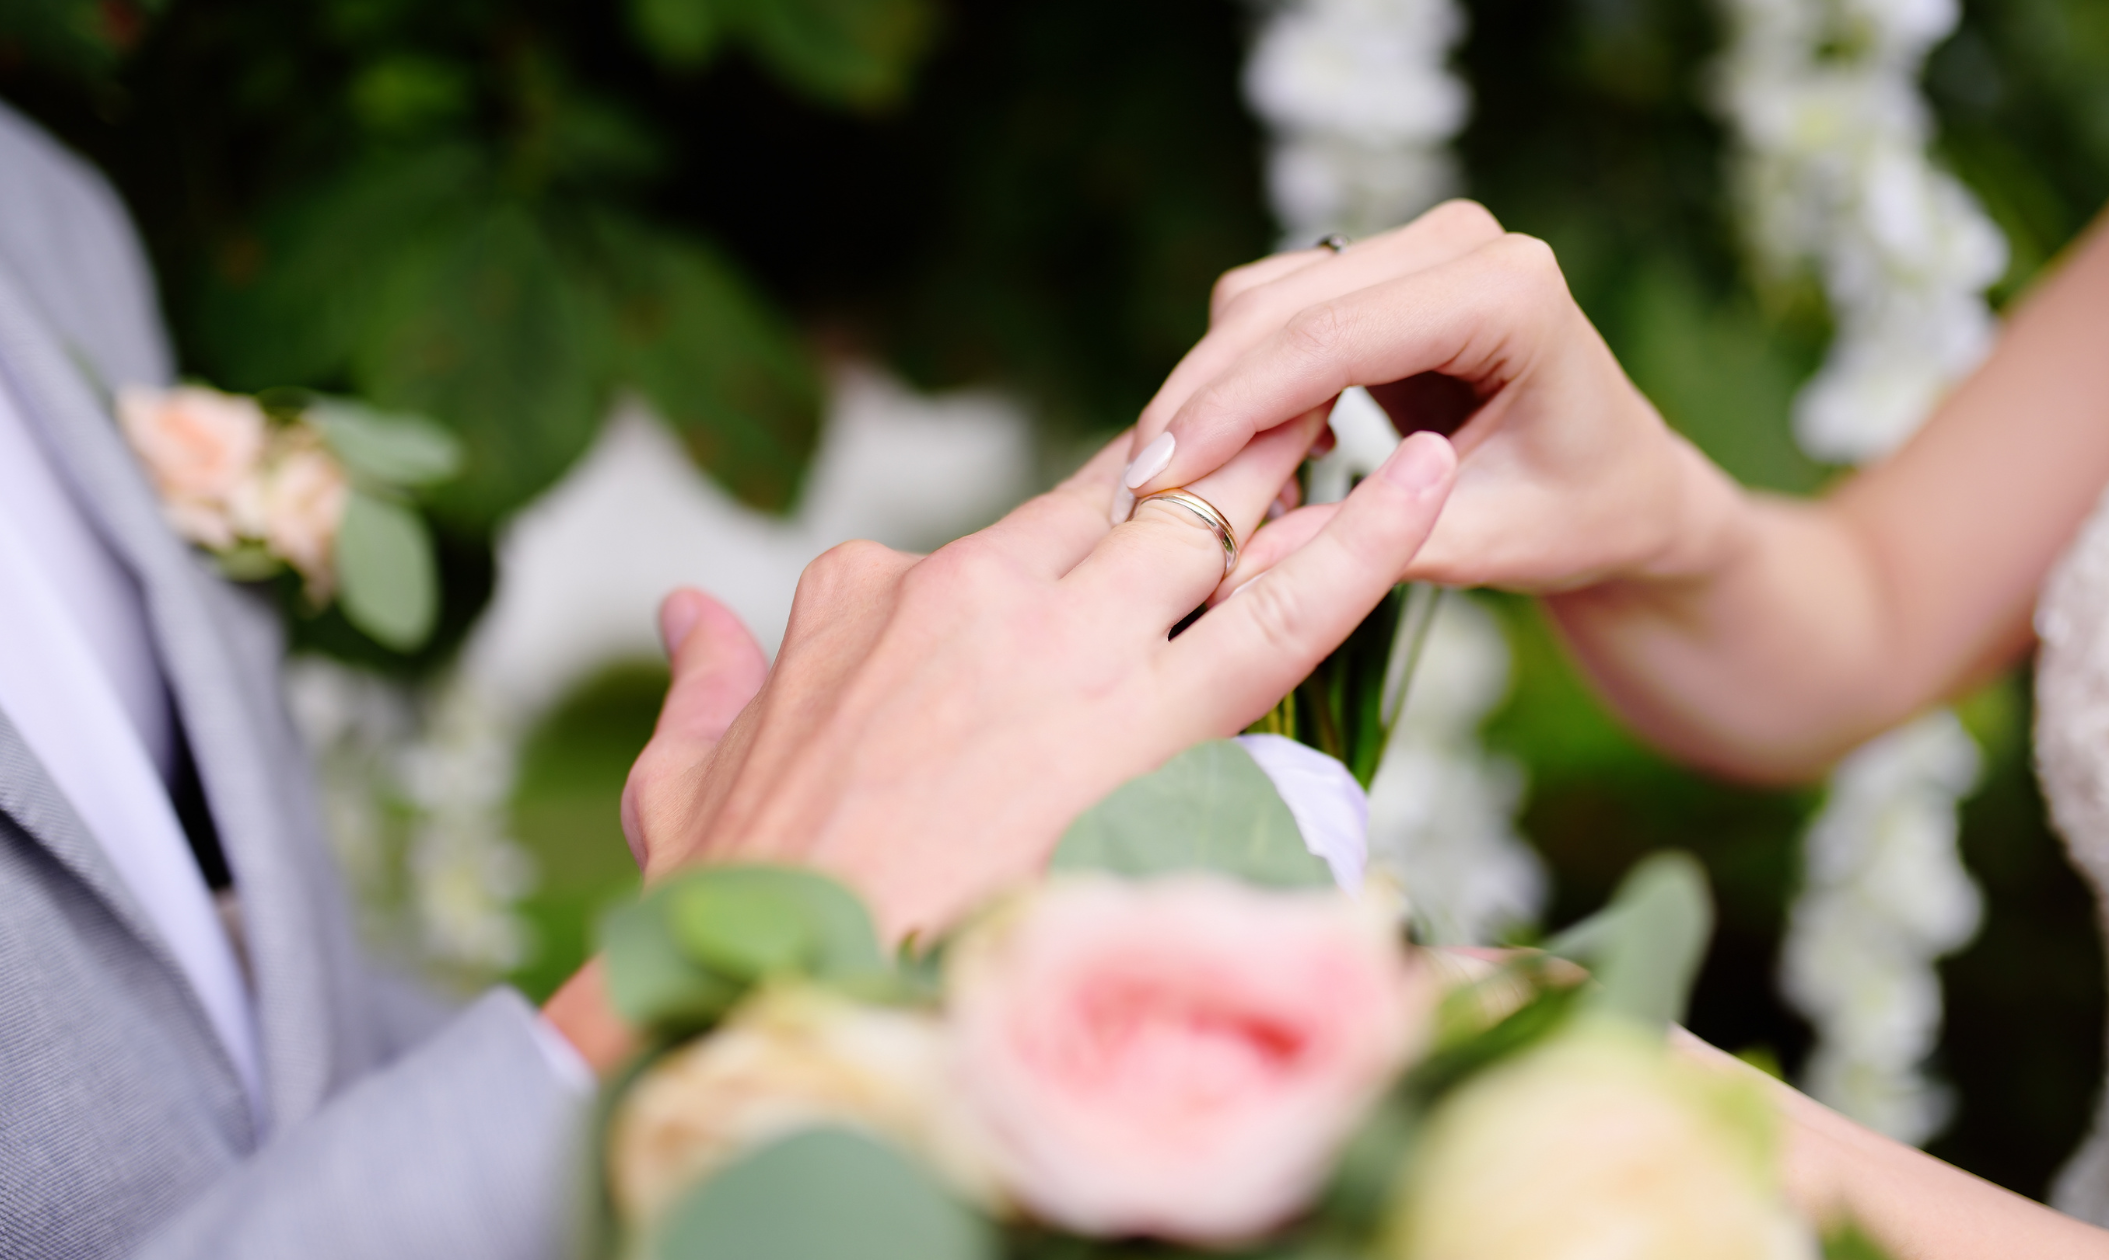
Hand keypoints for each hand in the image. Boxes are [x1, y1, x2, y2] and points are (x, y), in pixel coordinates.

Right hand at [619, 415, 1457, 942]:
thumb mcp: (687, 775)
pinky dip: (1362, 543)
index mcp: (870, 593)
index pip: (1016, 532)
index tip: (1154, 498)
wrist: (773, 986)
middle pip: (1125, 499)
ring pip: (1208, 527)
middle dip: (1220, 454)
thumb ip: (703, 678)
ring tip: (1377, 408)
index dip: (1100, 515)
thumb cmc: (733, 900)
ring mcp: (1063, 648)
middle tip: (1305, 407)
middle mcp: (974, 592)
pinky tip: (1423, 487)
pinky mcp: (1142, 721)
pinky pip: (1279, 614)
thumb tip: (685, 614)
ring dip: (1294, 464)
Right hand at [1125, 200, 1746, 594]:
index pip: (1331, 340)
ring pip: (1262, 300)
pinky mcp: (1382, 271)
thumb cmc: (1581, 517)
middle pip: (1281, 307)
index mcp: (1511, 292)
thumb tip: (1238, 572)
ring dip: (1210, 389)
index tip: (1158, 478)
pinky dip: (1237, 380)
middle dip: (1202, 398)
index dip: (1233, 407)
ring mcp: (1419, 245)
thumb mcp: (1487, 545)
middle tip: (1138, 493)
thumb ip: (1368, 548)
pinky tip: (1237, 460)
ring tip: (1182, 489)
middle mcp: (1463, 242)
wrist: (1622, 487)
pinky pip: (1273, 311)